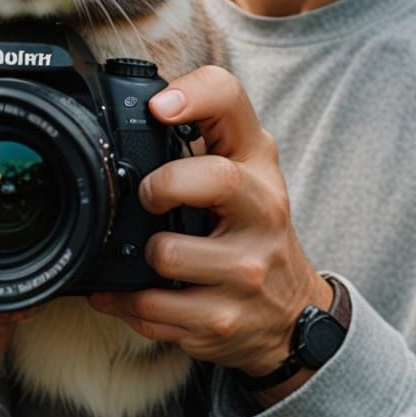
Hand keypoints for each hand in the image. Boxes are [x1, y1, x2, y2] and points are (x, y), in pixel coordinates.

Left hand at [89, 66, 331, 385]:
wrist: (290, 313)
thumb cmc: (250, 229)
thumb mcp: (242, 172)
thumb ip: (200, 136)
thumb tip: (135, 115)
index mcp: (257, 163)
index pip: (231, 101)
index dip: (193, 96)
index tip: (159, 108)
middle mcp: (263, 211)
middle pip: (215, 179)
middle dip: (163, 185)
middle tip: (148, 198)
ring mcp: (247, 271)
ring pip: (167, 254)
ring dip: (141, 257)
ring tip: (150, 255)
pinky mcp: (224, 320)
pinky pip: (150, 309)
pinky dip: (125, 301)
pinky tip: (131, 292)